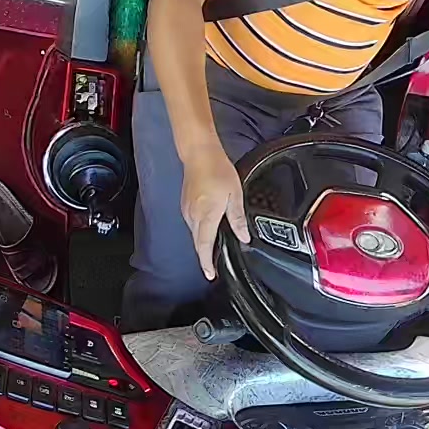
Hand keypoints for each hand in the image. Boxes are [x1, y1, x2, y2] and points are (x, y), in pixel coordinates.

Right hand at [180, 142, 250, 279]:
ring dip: (203, 243)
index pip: (204, 246)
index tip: (210, 274)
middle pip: (198, 243)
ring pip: (195, 234)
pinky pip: (193, 224)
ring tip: (214, 250)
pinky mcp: (185, 205)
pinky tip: (209, 229)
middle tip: (214, 266)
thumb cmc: (217, 170)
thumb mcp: (235, 194)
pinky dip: (201, 231)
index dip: (206, 263)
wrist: (199, 154)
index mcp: (207, 214)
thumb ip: (238, 218)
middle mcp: (193, 215)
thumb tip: (243, 236)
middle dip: (205, 256)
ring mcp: (187, 210)